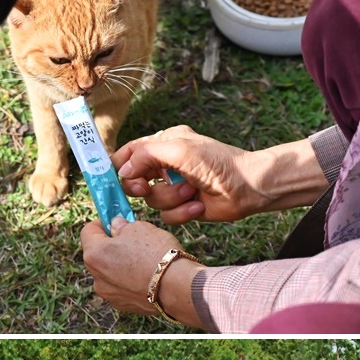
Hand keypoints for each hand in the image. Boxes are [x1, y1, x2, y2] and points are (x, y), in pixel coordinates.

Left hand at [80, 212, 182, 318]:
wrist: (176, 287)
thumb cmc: (156, 252)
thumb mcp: (138, 227)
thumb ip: (121, 226)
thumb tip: (116, 226)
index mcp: (94, 255)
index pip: (88, 231)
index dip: (102, 222)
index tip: (116, 220)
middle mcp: (97, 278)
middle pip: (98, 254)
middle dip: (112, 244)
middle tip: (132, 238)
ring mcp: (110, 295)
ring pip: (110, 272)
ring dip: (121, 263)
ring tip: (144, 258)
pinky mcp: (124, 306)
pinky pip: (122, 287)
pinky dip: (130, 279)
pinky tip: (148, 274)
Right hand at [114, 126, 254, 223]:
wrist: (246, 187)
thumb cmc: (216, 161)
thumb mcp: (179, 149)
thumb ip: (146, 155)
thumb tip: (123, 170)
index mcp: (165, 142)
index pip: (132, 152)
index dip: (120, 165)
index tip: (112, 177)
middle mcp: (167, 164)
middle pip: (136, 179)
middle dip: (141, 186)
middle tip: (146, 187)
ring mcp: (175, 187)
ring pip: (152, 200)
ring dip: (170, 198)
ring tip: (190, 192)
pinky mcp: (184, 207)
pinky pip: (167, 216)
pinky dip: (182, 213)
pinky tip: (198, 206)